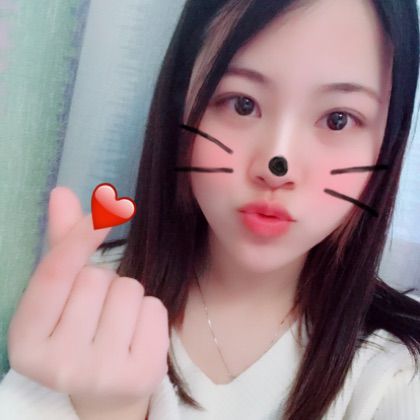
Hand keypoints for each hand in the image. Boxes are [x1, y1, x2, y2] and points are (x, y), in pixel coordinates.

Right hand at [7, 186, 168, 409]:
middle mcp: (57, 364)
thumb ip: (61, 245)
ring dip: (128, 296)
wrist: (105, 391)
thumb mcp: (62, 296)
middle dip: (104, 282)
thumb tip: (61, 193)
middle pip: (98, 278)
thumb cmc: (79, 332)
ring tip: (117, 324)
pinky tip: (136, 336)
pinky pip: (155, 309)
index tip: (103, 210)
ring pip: (130, 290)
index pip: (54, 275)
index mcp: (25, 340)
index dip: (78, 237)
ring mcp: (100, 374)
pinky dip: (150, 313)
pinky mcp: (140, 375)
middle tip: (98, 311)